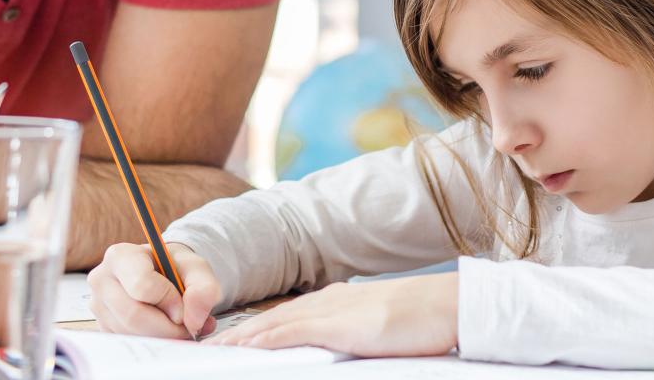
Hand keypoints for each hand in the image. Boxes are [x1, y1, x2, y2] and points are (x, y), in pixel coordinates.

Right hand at [88, 242, 219, 338]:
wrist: (164, 275)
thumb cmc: (175, 268)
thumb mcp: (197, 269)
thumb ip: (204, 289)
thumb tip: (194, 320)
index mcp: (120, 256)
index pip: (142, 285)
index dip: (169, 300)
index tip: (183, 305)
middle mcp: (102, 280)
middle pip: (134, 315)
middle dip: (167, 327)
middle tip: (186, 325)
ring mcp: (98, 306)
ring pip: (131, 333)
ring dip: (161, 336)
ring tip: (177, 326)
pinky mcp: (102, 326)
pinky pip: (127, 342)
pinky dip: (151, 341)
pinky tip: (163, 329)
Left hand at [205, 273, 457, 356]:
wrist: (446, 306)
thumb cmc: (421, 321)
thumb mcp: (379, 327)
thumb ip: (355, 334)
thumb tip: (344, 345)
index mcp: (335, 302)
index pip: (285, 317)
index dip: (255, 328)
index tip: (231, 341)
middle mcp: (326, 302)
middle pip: (270, 318)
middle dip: (237, 333)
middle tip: (207, 347)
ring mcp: (331, 312)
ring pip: (273, 324)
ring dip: (241, 338)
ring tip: (214, 351)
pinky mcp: (338, 326)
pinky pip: (292, 334)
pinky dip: (265, 341)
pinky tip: (246, 349)